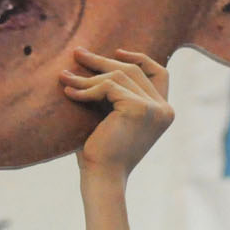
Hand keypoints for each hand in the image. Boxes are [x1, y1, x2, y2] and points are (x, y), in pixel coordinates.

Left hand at [60, 49, 172, 175]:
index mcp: (163, 112)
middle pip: (133, 70)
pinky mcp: (138, 108)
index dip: (140, 58)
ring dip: (88, 76)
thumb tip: (94, 61)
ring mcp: (154, 108)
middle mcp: (164, 109)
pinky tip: (68, 94)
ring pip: (118, 76)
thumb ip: (113, 94)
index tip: (116, 52)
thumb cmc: (100, 152)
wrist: (102, 177)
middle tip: (77, 53)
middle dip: (102, 61)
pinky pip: (108, 87)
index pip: (160, 73)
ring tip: (64, 77)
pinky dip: (86, 89)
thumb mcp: (111, 116)